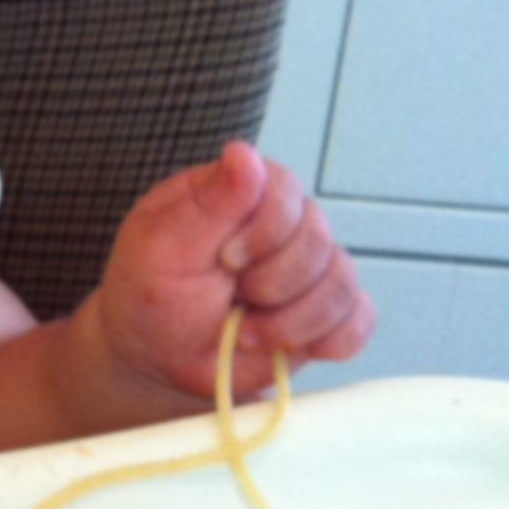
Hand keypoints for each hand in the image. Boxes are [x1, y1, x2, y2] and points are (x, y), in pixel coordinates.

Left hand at [88, 141, 374, 401]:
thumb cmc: (150, 294)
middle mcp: (284, 224)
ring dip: (291, 321)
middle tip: (230, 297)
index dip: (265, 231)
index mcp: (241, 193)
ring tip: (245, 331)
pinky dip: (326, 340)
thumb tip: (244, 153)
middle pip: (318, 240)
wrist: (155, 356)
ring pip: (340, 284)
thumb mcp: (160, 246)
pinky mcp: (327, 312)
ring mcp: (310, 268)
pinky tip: (283, 346)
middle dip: (271, 283)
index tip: (225, 260)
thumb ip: (207, 202)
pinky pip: (358, 320)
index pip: (286, 189)